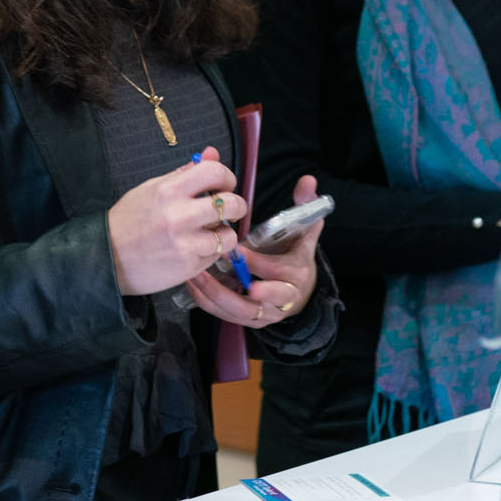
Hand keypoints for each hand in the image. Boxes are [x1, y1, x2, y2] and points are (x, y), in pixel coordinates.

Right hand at [106, 150, 241, 294]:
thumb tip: (212, 153)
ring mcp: (185, 243)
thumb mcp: (152, 189)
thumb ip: (184, 173)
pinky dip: (210, 252)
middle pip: (232, 204)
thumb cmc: (129, 221)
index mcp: (168, 191)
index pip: (214, 172)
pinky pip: (215, 256)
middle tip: (228, 209)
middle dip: (236, 205)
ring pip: (228, 235)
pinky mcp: (188, 266)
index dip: (226, 176)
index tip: (224, 184)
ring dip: (223, 234)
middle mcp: (179, 216)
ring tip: (209, 233)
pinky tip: (194, 248)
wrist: (107, 258)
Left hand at [190, 175, 323, 328]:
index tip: (237, 250)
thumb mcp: (303, 230)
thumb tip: (308, 180)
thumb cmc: (294, 254)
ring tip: (194, 277)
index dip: (258, 263)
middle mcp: (283, 298)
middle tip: (209, 271)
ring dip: (214, 296)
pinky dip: (208, 303)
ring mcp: (265, 313)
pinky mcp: (249, 320)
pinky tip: (193, 286)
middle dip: (233, 287)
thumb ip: (305, 205)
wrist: (298, 288)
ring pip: (239, 311)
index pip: (278, 271)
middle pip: (260, 300)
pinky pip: (226, 316)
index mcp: (297, 274)